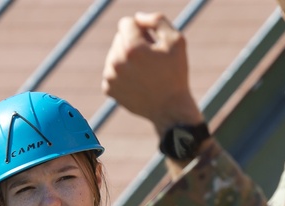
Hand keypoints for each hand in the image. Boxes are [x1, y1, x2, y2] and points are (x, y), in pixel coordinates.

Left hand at [102, 12, 202, 134]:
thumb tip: (137, 18)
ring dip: (127, 58)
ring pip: (114, 54)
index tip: (151, 41)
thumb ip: (157, 20)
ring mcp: (110, 77)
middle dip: (134, 43)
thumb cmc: (176, 74)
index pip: (126, 23)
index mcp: (132, 48)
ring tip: (145, 71)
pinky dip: (122, 73)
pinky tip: (137, 81)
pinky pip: (112, 70)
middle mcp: (116, 62)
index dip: (141, 29)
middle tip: (151, 59)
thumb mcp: (176, 40)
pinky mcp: (108, 89)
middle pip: (119, 38)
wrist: (170, 109)